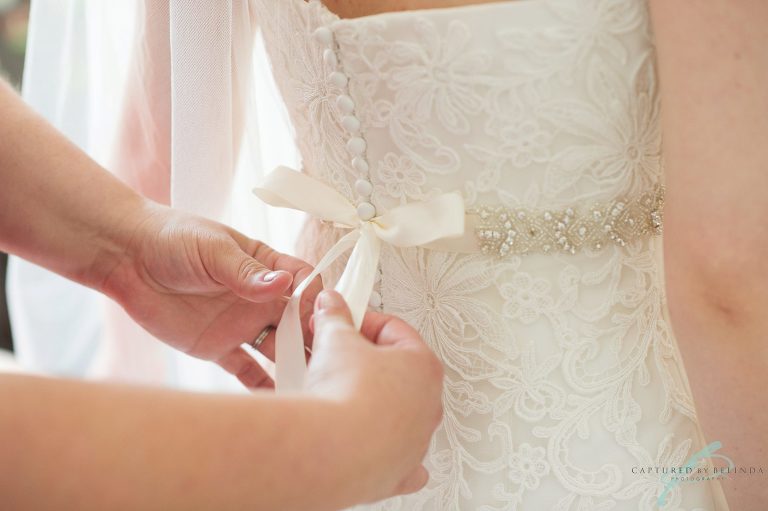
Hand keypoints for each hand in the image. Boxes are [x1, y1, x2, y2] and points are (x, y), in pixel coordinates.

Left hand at [98, 204, 321, 387]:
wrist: (126, 258)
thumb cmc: (173, 238)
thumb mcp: (213, 249)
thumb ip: (246, 272)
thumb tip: (283, 284)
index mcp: (265, 266)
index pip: (303, 282)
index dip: (315, 298)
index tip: (319, 314)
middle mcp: (259, 298)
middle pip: (297, 321)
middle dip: (312, 337)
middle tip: (325, 358)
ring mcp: (241, 324)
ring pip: (277, 348)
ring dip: (292, 363)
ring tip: (308, 384)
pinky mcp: (219, 347)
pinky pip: (246, 370)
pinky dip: (261, 385)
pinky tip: (276, 401)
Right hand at [306, 290, 443, 505]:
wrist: (331, 449)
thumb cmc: (346, 396)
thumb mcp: (335, 339)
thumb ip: (334, 318)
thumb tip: (331, 305)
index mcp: (424, 367)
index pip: (393, 331)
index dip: (362, 321)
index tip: (341, 320)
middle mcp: (427, 406)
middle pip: (395, 372)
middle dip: (364, 360)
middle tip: (334, 354)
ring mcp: (415, 441)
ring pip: (395, 414)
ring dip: (370, 401)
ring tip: (333, 392)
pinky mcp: (397, 472)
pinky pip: (397, 460)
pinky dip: (384, 452)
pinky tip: (367, 443)